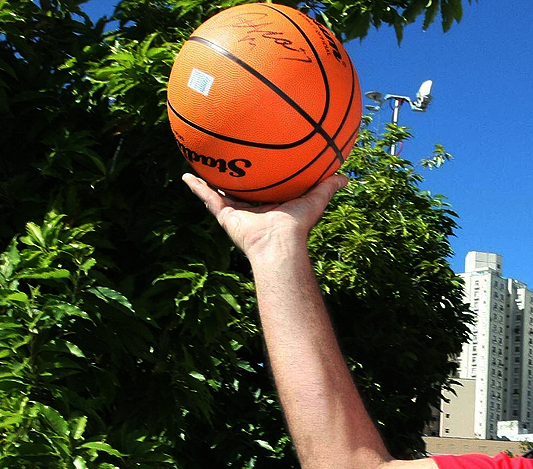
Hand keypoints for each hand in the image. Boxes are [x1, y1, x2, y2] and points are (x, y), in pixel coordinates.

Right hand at [183, 173, 348, 261]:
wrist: (280, 243)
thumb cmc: (298, 225)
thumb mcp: (316, 199)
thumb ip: (329, 186)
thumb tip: (346, 176)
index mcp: (272, 206)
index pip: (265, 188)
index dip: (262, 176)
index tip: (258, 162)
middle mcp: (254, 209)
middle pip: (241, 190)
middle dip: (235, 178)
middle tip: (228, 160)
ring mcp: (238, 213)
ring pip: (220, 193)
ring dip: (210, 181)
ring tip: (200, 164)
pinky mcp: (226, 216)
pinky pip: (208, 199)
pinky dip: (197, 187)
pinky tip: (186, 174)